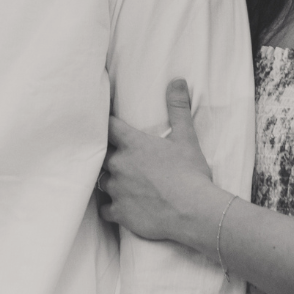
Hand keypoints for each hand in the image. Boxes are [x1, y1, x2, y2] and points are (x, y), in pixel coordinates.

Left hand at [99, 79, 220, 247]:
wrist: (193, 212)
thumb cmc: (190, 173)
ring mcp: (117, 190)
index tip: (104, 124)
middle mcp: (119, 165)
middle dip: (105, 154)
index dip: (105, 124)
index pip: (107, 126)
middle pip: (99, 155)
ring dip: (107, 180)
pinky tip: (118, 206)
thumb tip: (177, 81)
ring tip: (116, 180)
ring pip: (100, 181)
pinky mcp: (119, 213)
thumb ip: (178, 108)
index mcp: (133, 144)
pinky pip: (104, 209)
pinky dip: (110, 207)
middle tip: (111, 154)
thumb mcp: (186, 137)